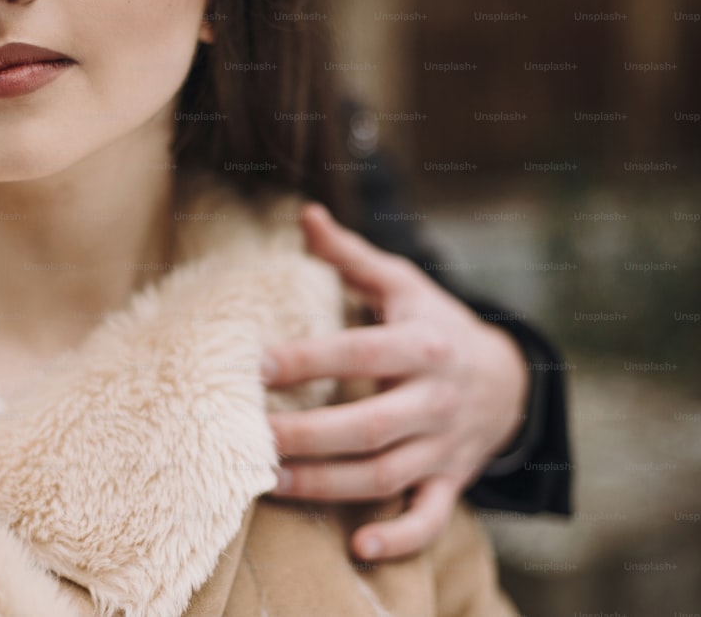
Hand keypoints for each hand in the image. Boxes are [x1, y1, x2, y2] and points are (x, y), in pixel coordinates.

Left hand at [263, 202, 528, 560]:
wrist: (509, 378)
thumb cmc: (436, 324)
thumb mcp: (403, 284)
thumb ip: (351, 256)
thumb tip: (304, 215)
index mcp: (422, 345)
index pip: (361, 353)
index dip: (310, 360)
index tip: (257, 365)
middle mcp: (436, 399)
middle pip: (369, 425)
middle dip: (309, 435)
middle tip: (253, 436)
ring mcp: (444, 446)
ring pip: (386, 474)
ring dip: (328, 484)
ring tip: (271, 482)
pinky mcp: (451, 480)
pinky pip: (430, 516)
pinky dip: (401, 537)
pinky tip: (360, 547)